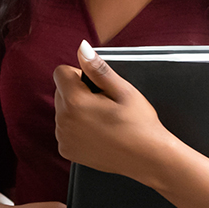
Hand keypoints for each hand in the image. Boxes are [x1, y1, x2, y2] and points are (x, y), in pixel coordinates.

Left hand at [53, 41, 176, 180]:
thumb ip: (98, 69)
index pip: (60, 72)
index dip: (79, 75)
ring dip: (76, 111)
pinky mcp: (66, 150)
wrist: (148, 158)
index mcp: (75, 101)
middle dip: (78, 92)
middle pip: (60, 92)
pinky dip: (76, 128)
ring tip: (103, 120)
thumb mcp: (123, 90)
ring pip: (62, 111)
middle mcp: (62, 120)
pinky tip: (98, 134)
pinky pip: (64, 130)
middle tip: (104, 105)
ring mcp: (63, 137)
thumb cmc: (140, 124)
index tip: (97, 86)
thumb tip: (82, 48)